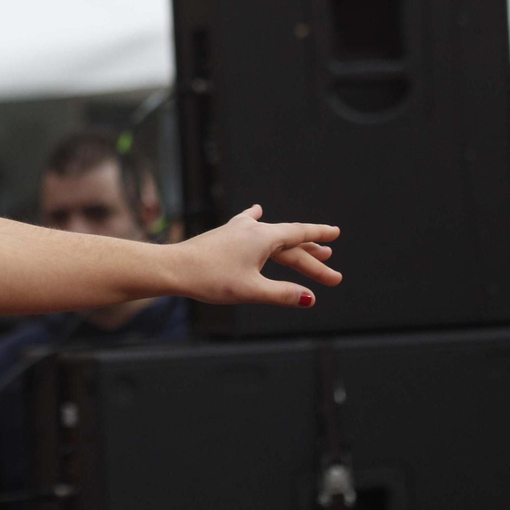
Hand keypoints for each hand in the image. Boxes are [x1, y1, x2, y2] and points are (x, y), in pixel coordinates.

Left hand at [175, 204, 341, 306]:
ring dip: (292, 248)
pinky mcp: (223, 235)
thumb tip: (309, 299)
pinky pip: (246, 223)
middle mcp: (251, 229)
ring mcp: (236, 230)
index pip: (299, 234)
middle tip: (333, 277)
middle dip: (312, 260)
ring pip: (271, 238)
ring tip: (312, 251)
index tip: (336, 233)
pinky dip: (256, 219)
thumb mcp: (251, 290)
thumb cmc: (210, 278)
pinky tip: (256, 210)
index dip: (318, 236)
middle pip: (289, 245)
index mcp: (262, 238)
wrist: (173, 267)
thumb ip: (282, 294)